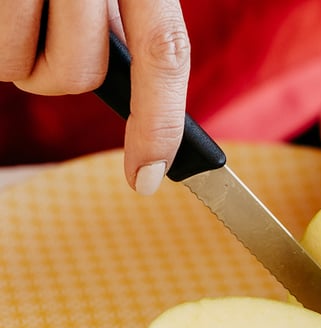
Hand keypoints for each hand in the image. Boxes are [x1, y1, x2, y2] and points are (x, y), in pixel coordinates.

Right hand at [0, 0, 189, 193]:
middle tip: (43, 29)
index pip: (165, 53)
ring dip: (16, 53)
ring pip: (24, 68)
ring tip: (15, 4)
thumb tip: (139, 98)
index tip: (147, 177)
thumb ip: (125, 20)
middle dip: (58, 71)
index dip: (158, 124)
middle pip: (80, 74)